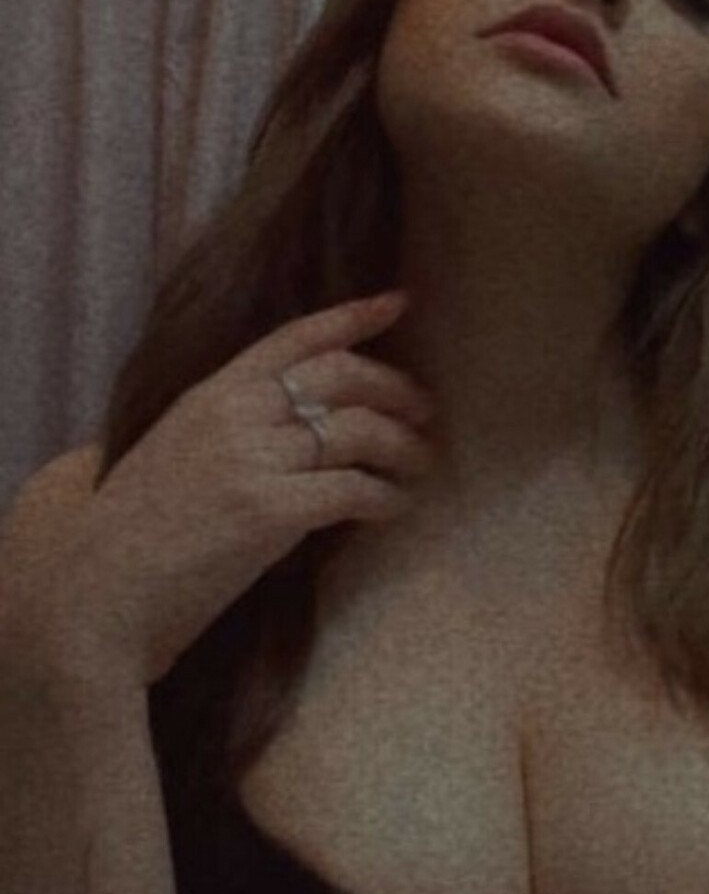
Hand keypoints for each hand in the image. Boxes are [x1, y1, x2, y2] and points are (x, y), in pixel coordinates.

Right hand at [5, 293, 435, 688]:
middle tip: (423, 411)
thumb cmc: (134, 534)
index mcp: (210, 396)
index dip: (350, 317)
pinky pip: (353, 490)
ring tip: (419, 465)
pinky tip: (395, 507)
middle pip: (340, 377)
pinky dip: (386, 497)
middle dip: (395, 388)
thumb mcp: (175, 454)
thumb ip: (228, 430)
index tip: (396, 302)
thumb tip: (292, 429)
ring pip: (358, 432)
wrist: (100, 591)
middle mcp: (235, 416)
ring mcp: (254, 461)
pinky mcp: (271, 512)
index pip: (292, 339)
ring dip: (403, 447)